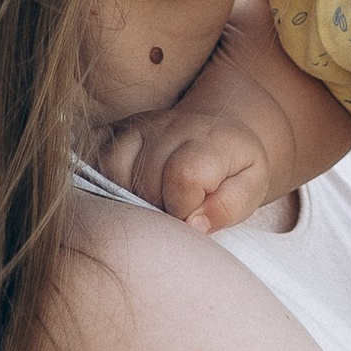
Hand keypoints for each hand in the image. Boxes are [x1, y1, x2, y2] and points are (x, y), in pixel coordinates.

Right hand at [92, 104, 286, 232]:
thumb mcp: (249, 190)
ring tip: (154, 203)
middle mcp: (173, 125)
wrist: (218, 135)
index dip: (184, 207)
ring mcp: (143, 125)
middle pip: (147, 178)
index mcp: (211, 139)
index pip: (184, 175)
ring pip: (116, 169)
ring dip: (131, 197)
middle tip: (173, 212)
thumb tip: (193, 225)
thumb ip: (227, 207)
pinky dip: (111, 184)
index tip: (192, 217)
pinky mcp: (120, 130)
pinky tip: (132, 193)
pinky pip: (100, 162)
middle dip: (158, 207)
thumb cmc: (234, 172)